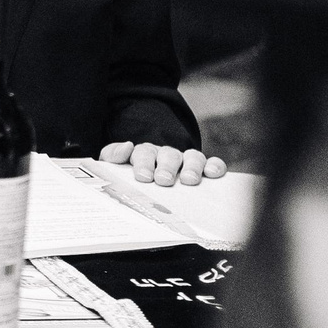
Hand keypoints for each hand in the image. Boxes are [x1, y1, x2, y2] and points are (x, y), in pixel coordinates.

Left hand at [99, 142, 226, 187]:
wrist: (149, 178)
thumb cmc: (131, 176)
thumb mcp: (114, 167)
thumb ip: (113, 155)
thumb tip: (127, 146)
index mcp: (144, 153)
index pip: (143, 153)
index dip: (144, 163)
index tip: (143, 176)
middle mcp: (166, 155)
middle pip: (168, 155)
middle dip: (166, 167)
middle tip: (164, 180)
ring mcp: (185, 160)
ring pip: (192, 157)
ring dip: (191, 167)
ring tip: (189, 180)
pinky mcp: (203, 168)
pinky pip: (212, 163)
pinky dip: (215, 166)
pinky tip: (214, 173)